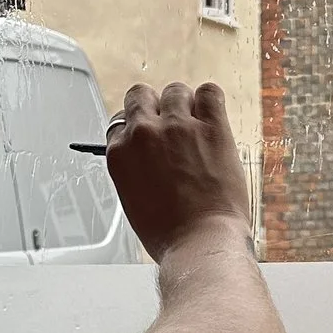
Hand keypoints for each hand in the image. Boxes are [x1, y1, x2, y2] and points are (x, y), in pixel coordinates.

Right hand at [105, 82, 252, 257]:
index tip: (148, 135)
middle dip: (154, 108)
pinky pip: (209, 91)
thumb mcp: (134, 200)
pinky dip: (210, 99)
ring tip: (195, 125)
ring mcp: (178, 126)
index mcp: (120, 153)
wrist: (200, 242)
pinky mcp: (211, 126)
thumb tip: (148, 158)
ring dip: (184, 104)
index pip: (121, 122)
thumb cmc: (170, 233)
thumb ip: (136, 169)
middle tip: (169, 126)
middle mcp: (144, 133)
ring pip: (175, 91)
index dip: (137, 127)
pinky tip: (212, 115)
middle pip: (141, 95)